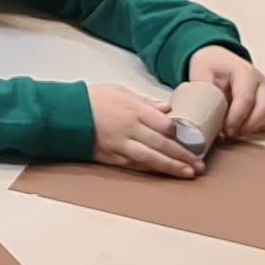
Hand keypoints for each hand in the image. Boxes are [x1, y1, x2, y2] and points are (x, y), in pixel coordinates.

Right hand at [84, 84, 201, 177]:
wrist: (65, 113)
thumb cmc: (92, 99)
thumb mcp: (120, 91)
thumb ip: (146, 101)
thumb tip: (168, 109)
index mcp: (133, 109)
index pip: (164, 124)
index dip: (179, 133)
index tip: (192, 138)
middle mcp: (129, 128)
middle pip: (162, 144)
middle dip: (183, 155)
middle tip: (199, 164)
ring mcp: (120, 144)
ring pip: (151, 158)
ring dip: (171, 167)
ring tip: (188, 173)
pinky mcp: (110, 156)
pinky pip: (134, 165)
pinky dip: (150, 169)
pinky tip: (162, 173)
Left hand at [185, 46, 264, 140]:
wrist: (218, 60)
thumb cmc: (211, 67)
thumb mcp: (200, 73)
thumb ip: (203, 92)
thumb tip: (200, 114)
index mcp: (245, 72)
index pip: (246, 99)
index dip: (236, 118)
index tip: (224, 131)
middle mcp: (261, 81)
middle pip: (264, 109)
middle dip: (246, 127)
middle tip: (228, 134)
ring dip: (255, 128)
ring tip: (235, 131)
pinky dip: (261, 127)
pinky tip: (244, 127)